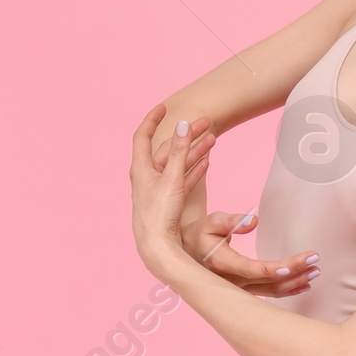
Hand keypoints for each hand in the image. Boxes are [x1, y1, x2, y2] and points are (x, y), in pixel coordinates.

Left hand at [132, 107, 213, 279]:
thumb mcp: (172, 179)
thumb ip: (180, 152)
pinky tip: (206, 162)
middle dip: (187, 135)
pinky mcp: (169, 201)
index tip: (164, 107)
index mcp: (141, 168)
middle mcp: (148, 176)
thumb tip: (183, 124)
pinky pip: (183, 178)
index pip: (142, 136)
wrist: (157, 247)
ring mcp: (159, 189)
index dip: (152, 120)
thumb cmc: (159, 214)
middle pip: (168, 149)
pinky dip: (194, 169)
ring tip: (213, 139)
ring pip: (179, 163)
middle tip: (206, 122)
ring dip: (195, 151)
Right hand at [182, 206, 316, 295]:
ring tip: (316, 271)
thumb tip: (254, 219)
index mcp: (222, 264)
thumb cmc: (202, 234)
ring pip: (271, 291)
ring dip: (295, 282)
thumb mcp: (211, 222)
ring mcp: (239, 290)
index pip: (252, 269)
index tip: (294, 264)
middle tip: (315, 260)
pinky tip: (305, 285)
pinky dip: (288, 290)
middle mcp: (232, 282)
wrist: (189, 254)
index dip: (274, 269)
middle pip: (268, 281)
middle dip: (294, 273)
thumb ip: (231, 220)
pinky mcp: (245, 291)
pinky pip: (269, 294)